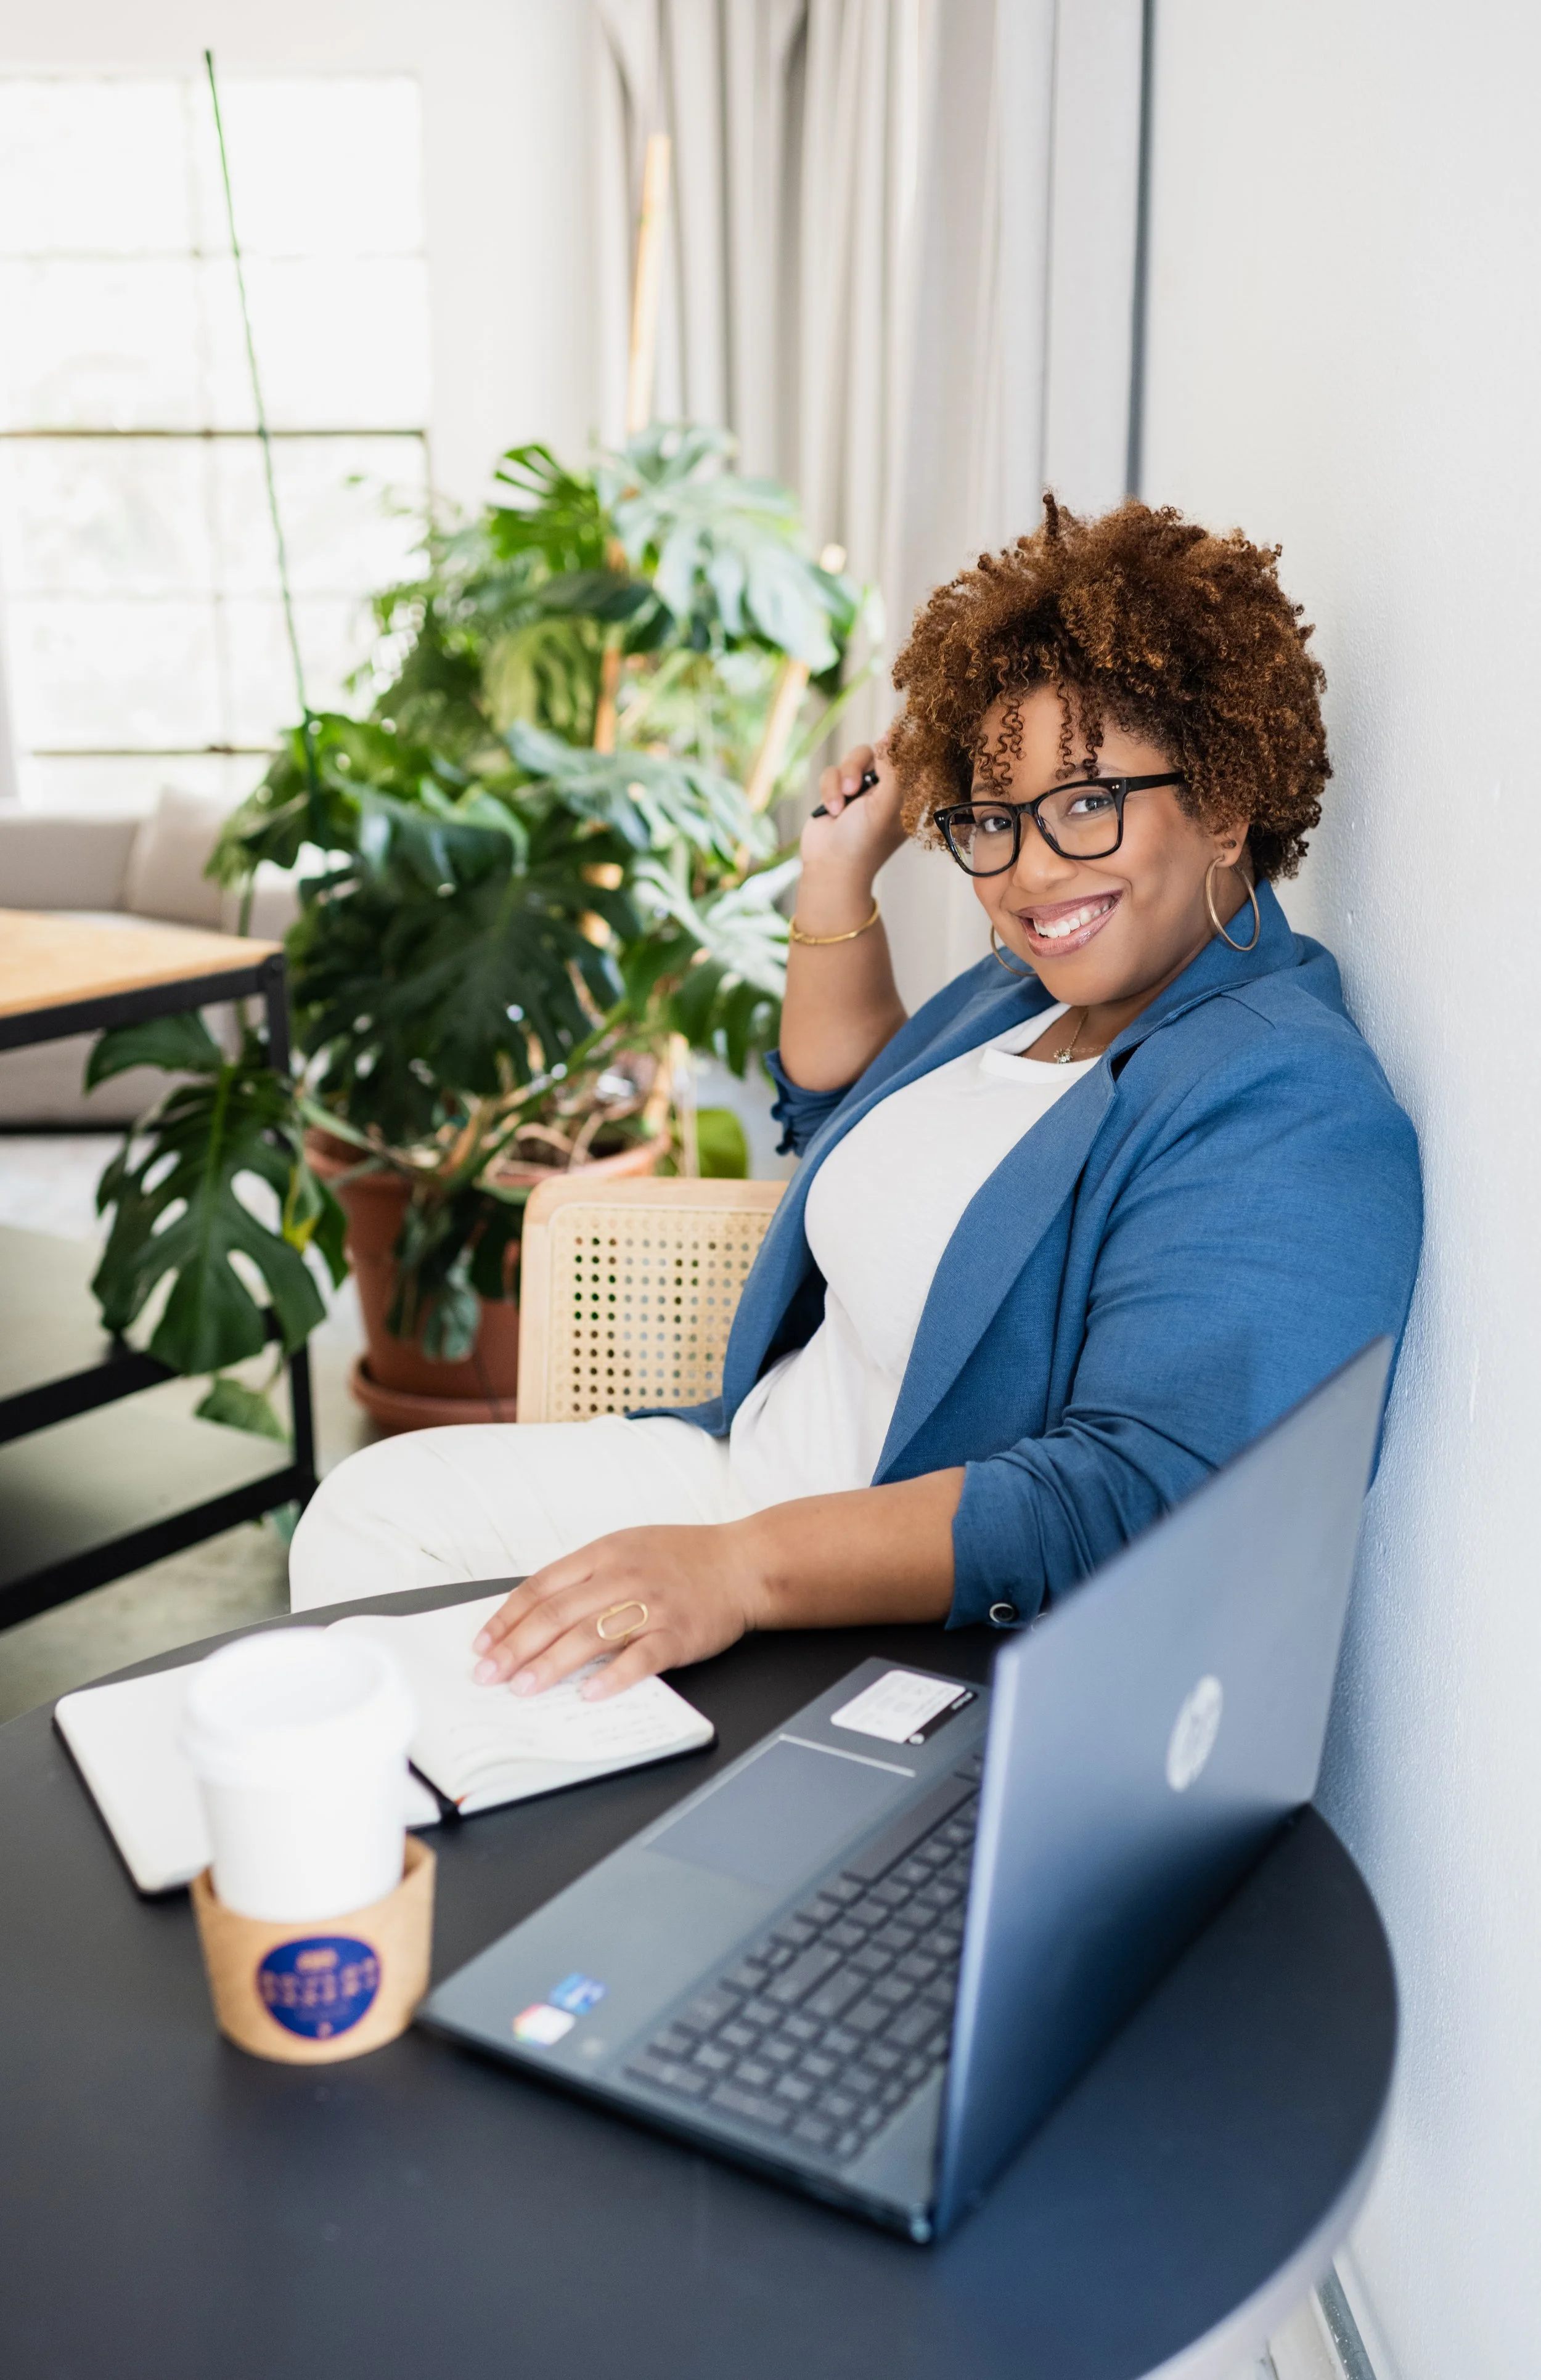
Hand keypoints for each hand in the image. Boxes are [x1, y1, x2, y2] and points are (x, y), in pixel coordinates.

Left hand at [471, 1523, 757, 1701]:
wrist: (744, 1564)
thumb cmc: (682, 1559)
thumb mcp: (627, 1548)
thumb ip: (585, 1575)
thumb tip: (535, 1611)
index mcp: (604, 1553)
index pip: (542, 1587)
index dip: (507, 1618)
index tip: (482, 1644)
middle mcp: (623, 1576)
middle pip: (557, 1614)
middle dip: (515, 1648)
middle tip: (488, 1675)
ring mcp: (651, 1605)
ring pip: (589, 1636)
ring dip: (551, 1665)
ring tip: (523, 1689)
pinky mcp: (678, 1634)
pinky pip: (640, 1658)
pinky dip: (613, 1677)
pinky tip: (589, 1694)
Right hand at [799, 737, 907, 899]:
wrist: (830, 866)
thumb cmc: (864, 842)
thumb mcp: (887, 804)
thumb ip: (895, 768)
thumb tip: (894, 735)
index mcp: (908, 792)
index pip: (910, 756)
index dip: (902, 744)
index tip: (890, 737)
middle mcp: (887, 787)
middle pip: (879, 750)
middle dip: (860, 767)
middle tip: (856, 788)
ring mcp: (862, 789)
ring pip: (853, 758)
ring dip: (842, 780)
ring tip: (841, 805)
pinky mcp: (838, 790)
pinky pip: (832, 771)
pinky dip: (829, 790)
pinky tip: (832, 811)